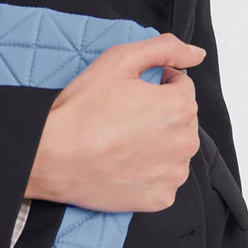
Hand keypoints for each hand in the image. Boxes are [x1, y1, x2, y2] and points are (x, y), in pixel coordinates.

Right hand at [24, 32, 206, 213]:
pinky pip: (163, 179)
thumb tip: (197, 54)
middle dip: (159, 113)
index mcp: (179, 106)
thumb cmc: (82, 109)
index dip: (155, 84)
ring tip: (121, 142)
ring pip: (174, 150)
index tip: (130, 92)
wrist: (51, 157)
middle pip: (180, 119)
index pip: (181, 86)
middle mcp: (185, 143)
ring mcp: (174, 174)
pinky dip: (149, 172)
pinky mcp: (160, 198)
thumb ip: (165, 48)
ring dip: (157, 143)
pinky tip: (123, 164)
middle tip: (122, 116)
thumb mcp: (119, 60)